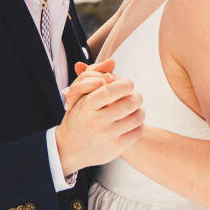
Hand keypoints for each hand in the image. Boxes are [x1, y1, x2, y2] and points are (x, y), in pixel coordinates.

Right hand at [55, 61, 143, 177]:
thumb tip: (113, 61)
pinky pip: (137, 131)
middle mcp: (96, 122)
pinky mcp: (115, 148)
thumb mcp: (79, 97)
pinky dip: (139, 124)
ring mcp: (107, 136)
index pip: (110, 90)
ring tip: (135, 108)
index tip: (129, 83)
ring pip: (137, 117)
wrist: (69, 148)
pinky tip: (132, 122)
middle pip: (129, 103)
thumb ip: (94, 76)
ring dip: (140, 110)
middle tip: (135, 96)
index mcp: (86, 106)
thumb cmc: (78, 117)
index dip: (125, 84)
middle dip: (136, 96)